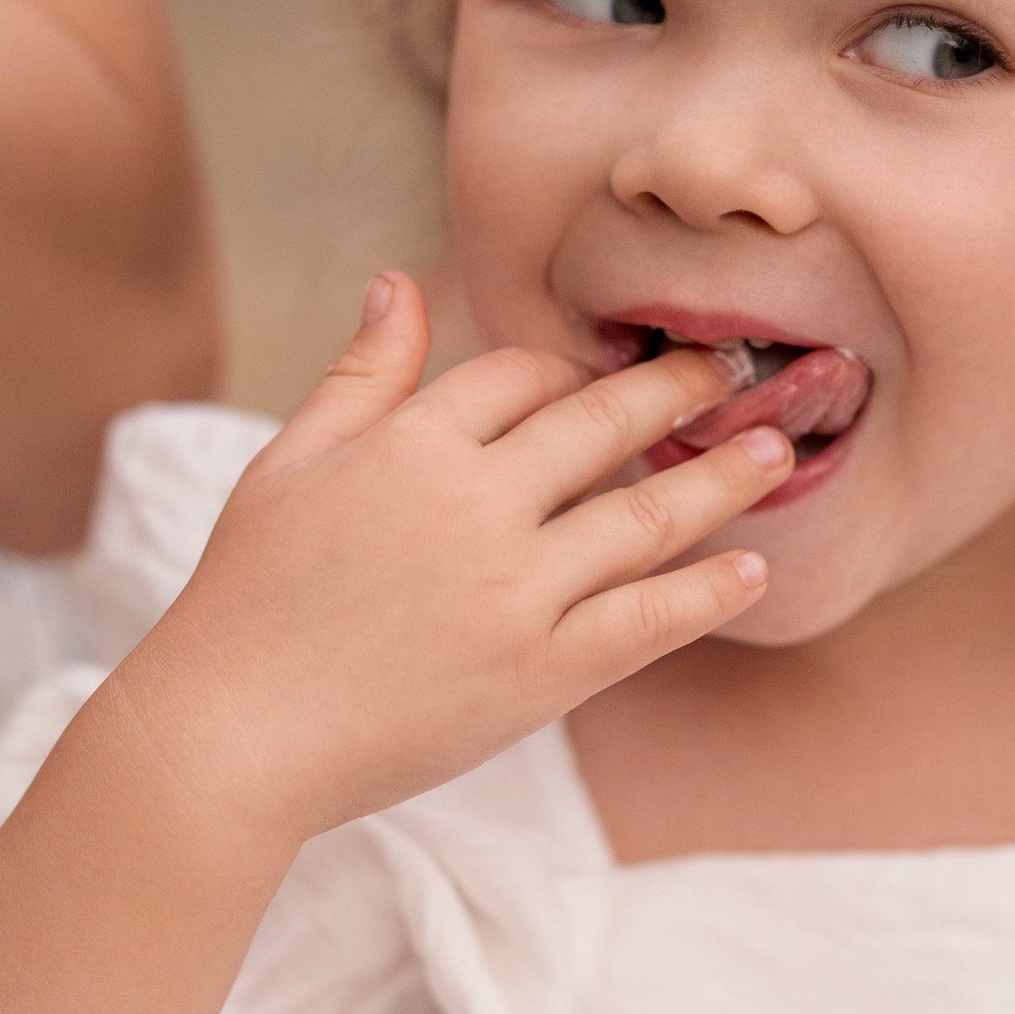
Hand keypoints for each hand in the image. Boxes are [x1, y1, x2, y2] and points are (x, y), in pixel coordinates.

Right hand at [106, 267, 786, 843]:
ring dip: (722, 478)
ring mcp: (514, 591)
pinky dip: (707, 594)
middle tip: (735, 370)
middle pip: (601, 427)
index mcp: (413, 443)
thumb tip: (400, 281)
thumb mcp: (290, 463)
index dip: (567, 371)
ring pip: (644, 519)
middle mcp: (475, 505)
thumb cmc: (251, 596)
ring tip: (778, 450)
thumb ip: (362, 374)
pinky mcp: (538, 674)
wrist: (236, 732)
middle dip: (676, 392)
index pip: (519, 377)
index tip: (604, 374)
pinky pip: (645, 622)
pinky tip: (754, 570)